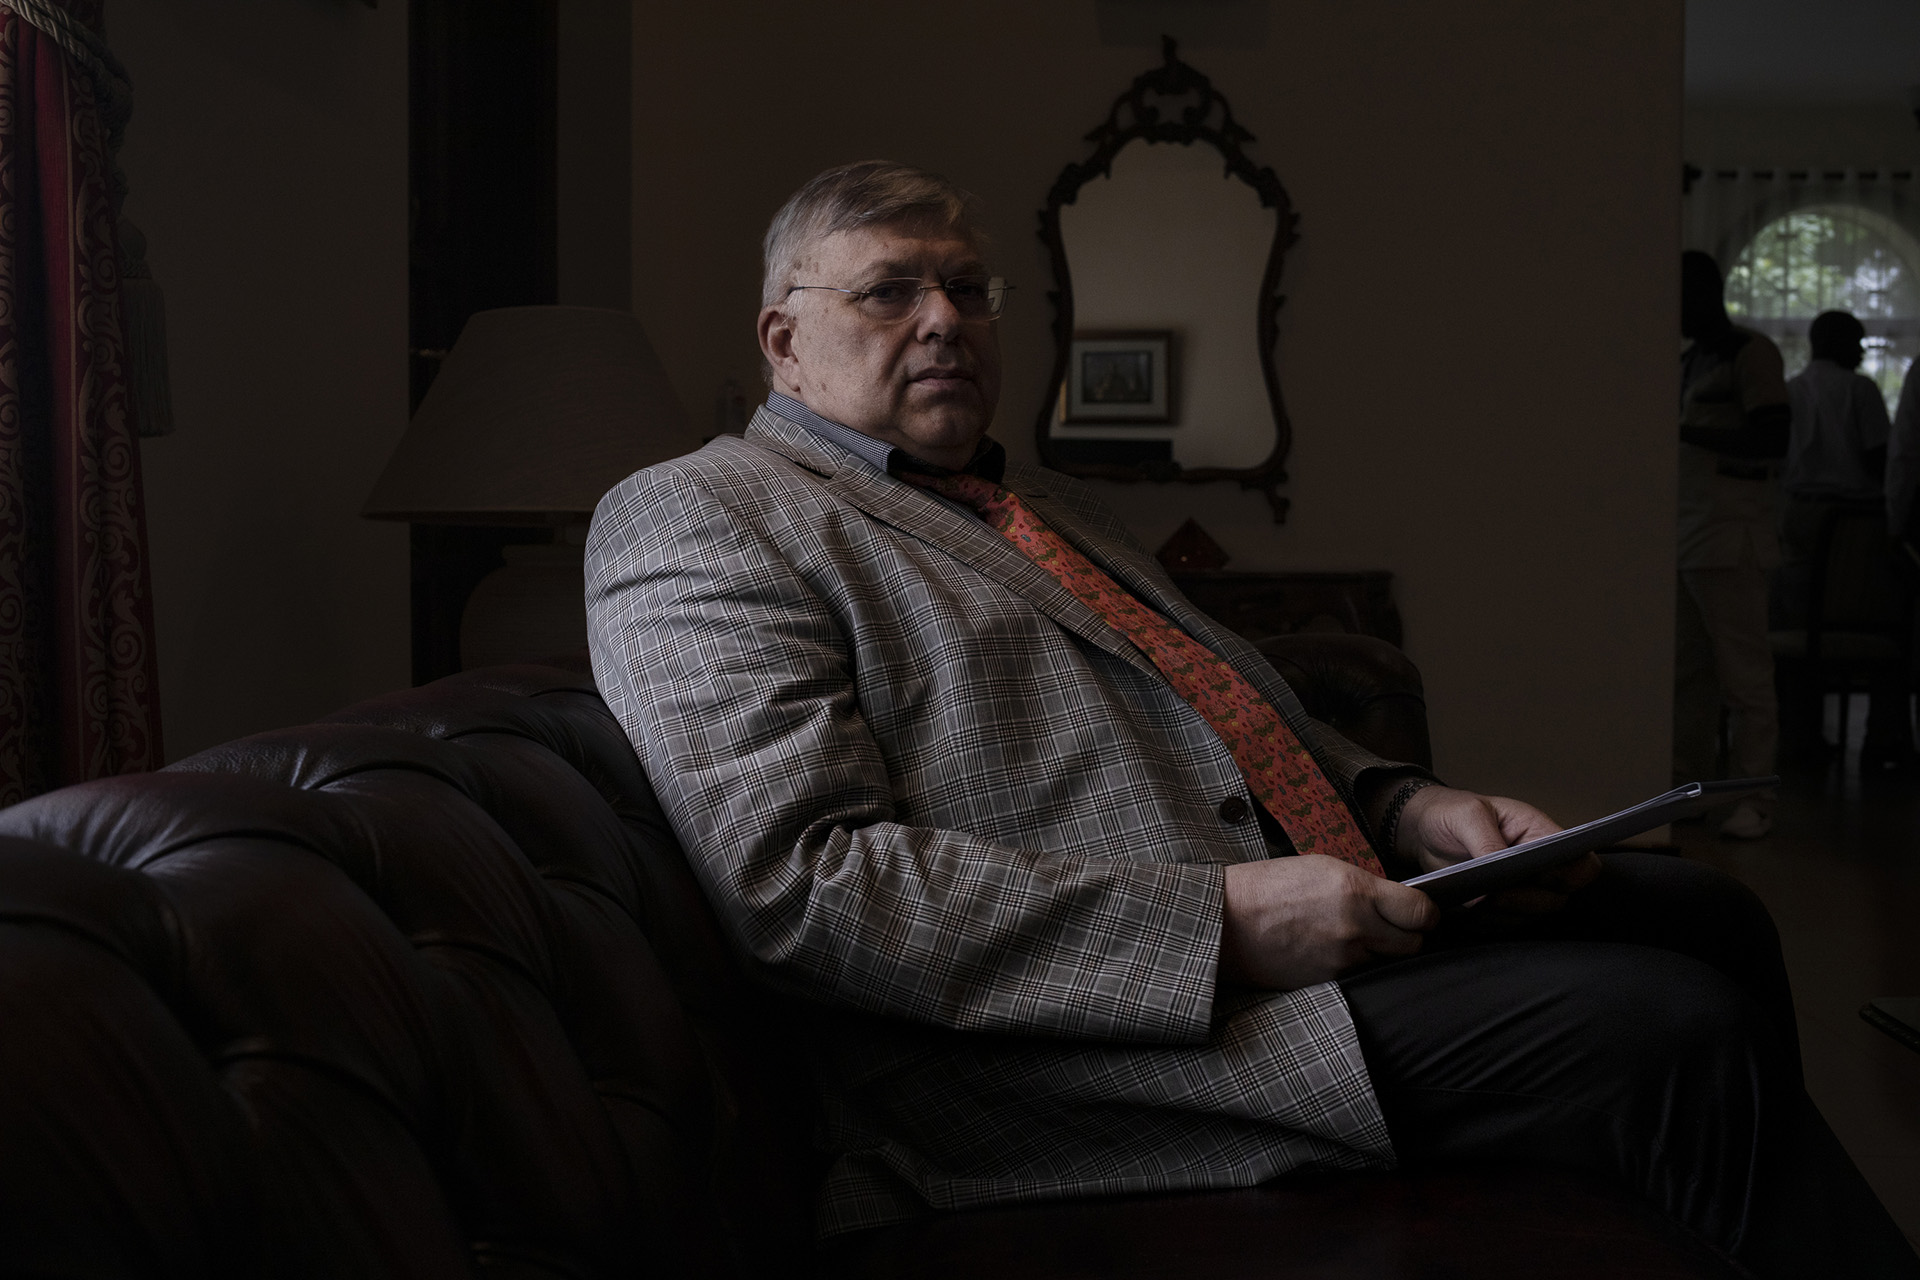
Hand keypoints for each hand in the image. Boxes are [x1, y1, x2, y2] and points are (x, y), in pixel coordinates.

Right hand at [1219, 855, 1438, 990]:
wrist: (1224, 922)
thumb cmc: (1268, 887)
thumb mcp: (1322, 868)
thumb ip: (1363, 886)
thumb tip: (1394, 902)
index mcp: (1355, 891)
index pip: (1420, 912)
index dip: (1427, 914)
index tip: (1422, 913)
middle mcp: (1355, 928)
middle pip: (1412, 944)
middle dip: (1409, 936)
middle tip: (1394, 927)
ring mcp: (1342, 960)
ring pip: (1386, 962)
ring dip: (1379, 952)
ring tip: (1353, 937)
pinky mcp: (1328, 981)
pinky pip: (1359, 975)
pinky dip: (1354, 965)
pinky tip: (1332, 950)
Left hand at [1396, 786, 1597, 913]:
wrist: (1425, 829)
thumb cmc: (1452, 812)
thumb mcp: (1468, 816)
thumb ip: (1487, 844)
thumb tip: (1496, 884)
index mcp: (1540, 835)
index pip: (1581, 863)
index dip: (1571, 875)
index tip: (1541, 875)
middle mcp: (1539, 866)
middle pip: (1558, 898)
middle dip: (1528, 900)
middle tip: (1495, 894)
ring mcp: (1522, 889)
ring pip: (1531, 916)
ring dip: (1505, 913)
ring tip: (1476, 898)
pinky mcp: (1501, 906)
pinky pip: (1505, 924)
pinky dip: (1488, 921)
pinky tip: (1468, 908)